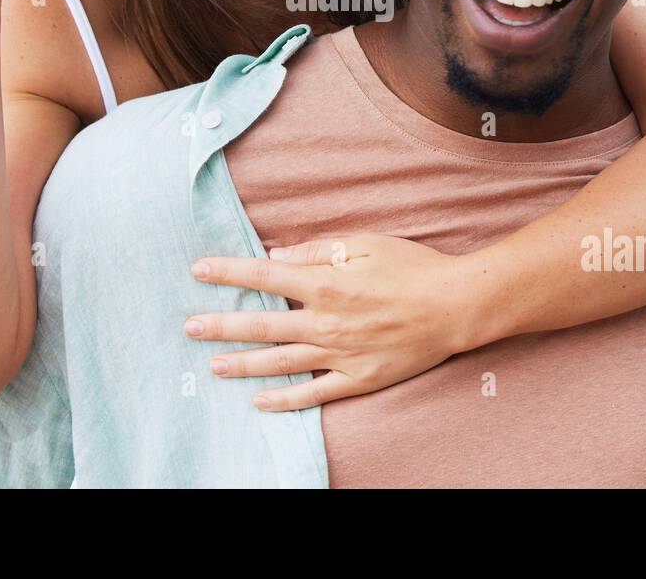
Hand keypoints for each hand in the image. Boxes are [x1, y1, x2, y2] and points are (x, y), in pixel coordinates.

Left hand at [185, 234, 480, 410]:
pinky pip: (314, 393)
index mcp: (325, 283)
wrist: (456, 305)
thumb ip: (316, 251)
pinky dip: (286, 399)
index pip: (263, 277)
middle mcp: (325, 322)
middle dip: (221, 326)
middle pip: (262, 326)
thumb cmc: (411, 267)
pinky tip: (260, 401)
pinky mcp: (358, 378)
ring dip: (243, 364)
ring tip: (213, 365)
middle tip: (189, 328)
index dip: (227, 273)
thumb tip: (276, 257)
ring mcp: (341, 354)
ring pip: (280, 362)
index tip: (198, 269)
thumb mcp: (363, 244)